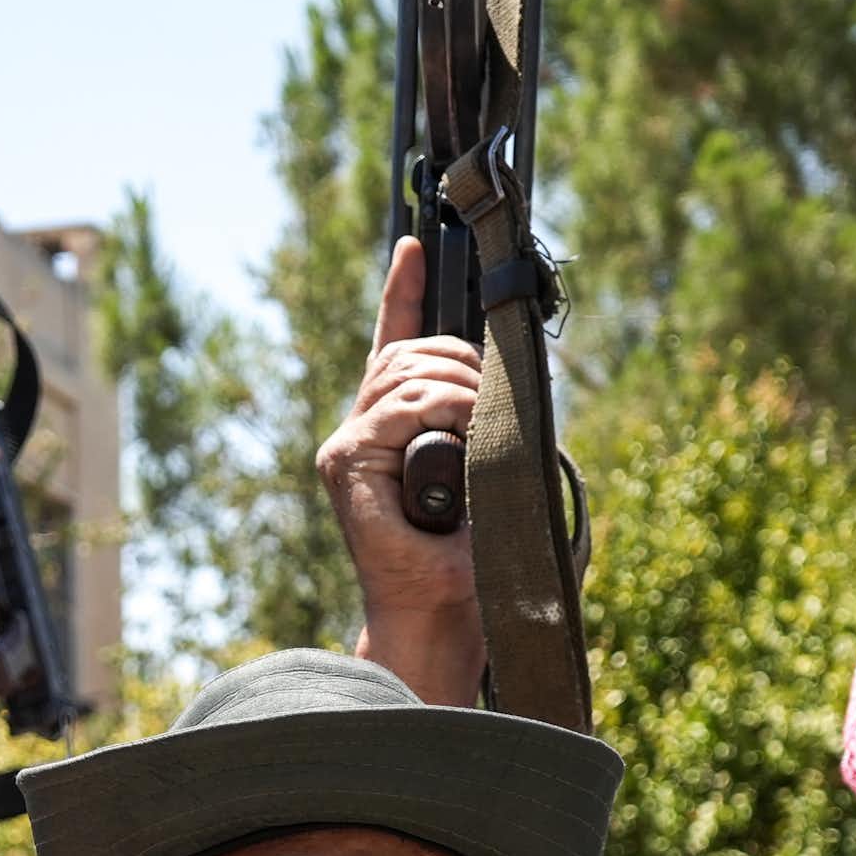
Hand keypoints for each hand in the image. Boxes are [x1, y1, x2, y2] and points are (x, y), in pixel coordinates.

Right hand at [317, 237, 486, 628]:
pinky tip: (462, 428)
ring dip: (458, 385)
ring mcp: (349, 444)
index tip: (414, 245)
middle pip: (409, 351)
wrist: (445, 610)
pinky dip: (440, 407)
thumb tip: (510, 383)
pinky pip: (397, 406)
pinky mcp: (345, 462)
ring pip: (404, 371)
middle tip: (497, 395)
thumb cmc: (472, 558)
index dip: (403, 291)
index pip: (394, 342)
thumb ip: (488, 425)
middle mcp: (364, 429)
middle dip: (460, 356)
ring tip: (483, 425)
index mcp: (395, 428)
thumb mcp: (492, 473)